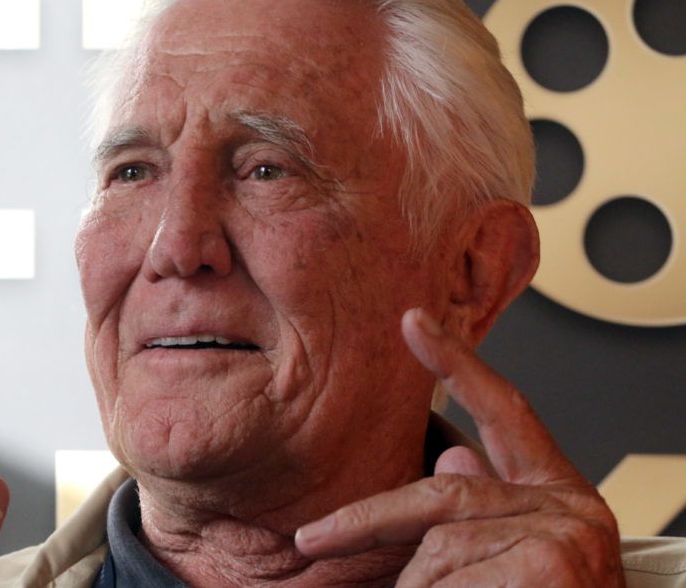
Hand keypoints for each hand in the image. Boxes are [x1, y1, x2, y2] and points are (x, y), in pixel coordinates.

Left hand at [295, 308, 624, 586]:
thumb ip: (480, 514)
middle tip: (310, 543)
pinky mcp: (549, 565)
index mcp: (559, 496)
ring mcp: (566, 536)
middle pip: (442, 493)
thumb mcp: (512, 561)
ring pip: (437, 551)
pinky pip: (447, 579)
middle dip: (367, 521)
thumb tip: (451, 452)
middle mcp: (572, 508)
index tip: (414, 322)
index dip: (461, 362)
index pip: (507, 411)